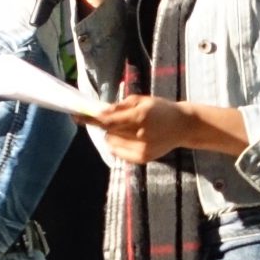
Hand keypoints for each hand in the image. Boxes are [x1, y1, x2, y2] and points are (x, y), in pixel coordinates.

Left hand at [94, 95, 248, 164]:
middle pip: (109, 131)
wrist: (182, 126)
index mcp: (141, 116)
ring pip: (111, 142)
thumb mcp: (142, 100)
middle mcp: (141, 134)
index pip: (110, 120)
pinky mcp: (142, 159)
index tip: (77, 115)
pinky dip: (118, 144)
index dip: (92, 118)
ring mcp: (142, 149)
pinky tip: (130, 138)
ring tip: (128, 128)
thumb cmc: (160, 109)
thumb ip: (120, 106)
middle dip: (104, 124)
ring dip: (112, 134)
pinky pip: (118, 151)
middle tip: (106, 118)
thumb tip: (100, 112)